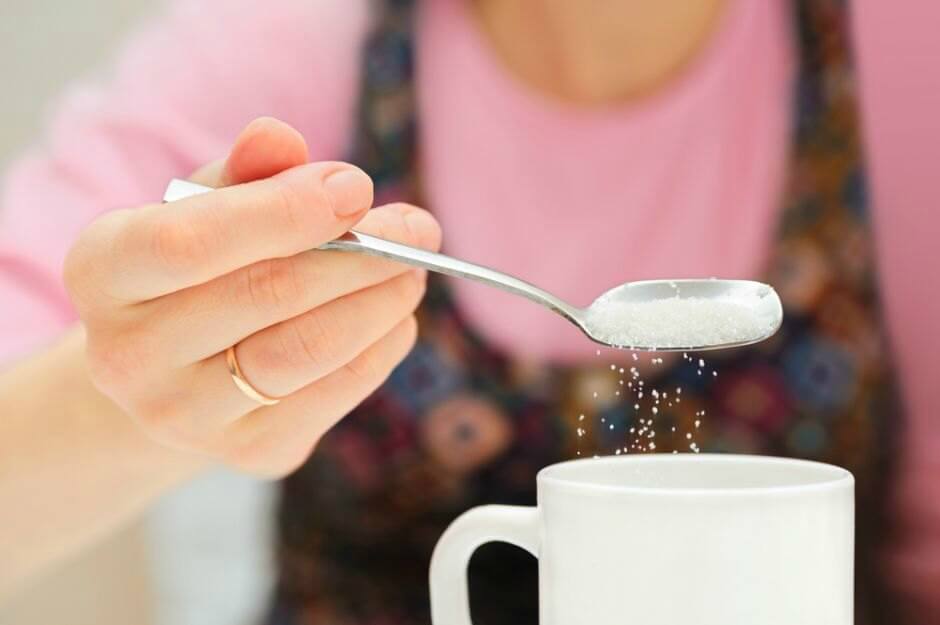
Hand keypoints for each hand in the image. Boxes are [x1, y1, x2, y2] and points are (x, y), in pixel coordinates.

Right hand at [63, 117, 440, 476]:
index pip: (191, 239)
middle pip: (267, 295)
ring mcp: (186, 417)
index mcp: (103, 271)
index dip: (283, 211)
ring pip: (307, 351)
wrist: (174, 369)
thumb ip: (241, 172)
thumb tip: (280, 138)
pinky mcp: (250, 451)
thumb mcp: (202, 208)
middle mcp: (128, 356)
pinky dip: (380, 348)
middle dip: (361, 254)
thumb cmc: (195, 270)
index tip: (357, 187)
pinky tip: (395, 317)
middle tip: (419, 228)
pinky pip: (334, 394)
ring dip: (379, 303)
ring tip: (413, 271)